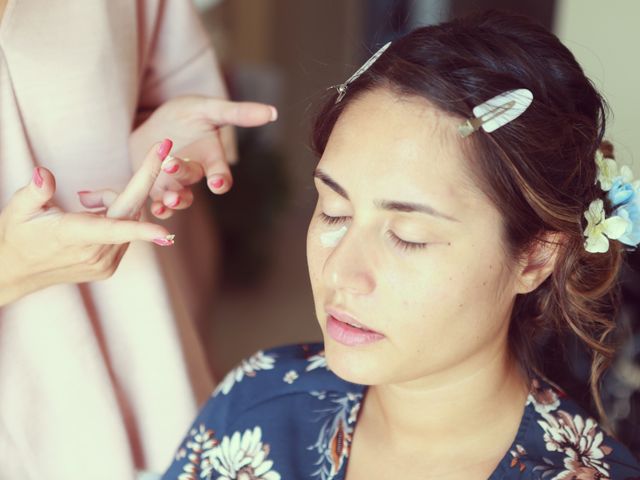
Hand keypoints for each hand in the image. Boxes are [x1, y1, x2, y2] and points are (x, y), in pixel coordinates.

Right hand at [0, 142, 173, 305]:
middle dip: (137, 182)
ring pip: (131, 220)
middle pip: (132, 211)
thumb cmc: (16, 233)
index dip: (142, 231)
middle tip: (152, 151)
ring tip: (84, 202)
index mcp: (74, 236)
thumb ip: (35, 191)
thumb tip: (44, 174)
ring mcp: (104, 263)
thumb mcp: (18, 209)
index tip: (165, 233)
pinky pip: (126, 234)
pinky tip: (90, 220)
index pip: (114, 230)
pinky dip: (117, 219)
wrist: (13, 271)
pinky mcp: (108, 268)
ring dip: (116, 204)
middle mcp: (95, 253)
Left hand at [129, 95, 277, 218]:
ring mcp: (175, 182)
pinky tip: (155, 209)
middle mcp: (195, 172)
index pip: (221, 173)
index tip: (217, 184)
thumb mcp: (210, 109)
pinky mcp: (155, 186)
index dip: (220, 180)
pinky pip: (159, 203)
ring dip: (174, 200)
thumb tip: (273, 112)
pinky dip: (159, 209)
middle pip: (192, 178)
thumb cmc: (187, 114)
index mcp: (211, 158)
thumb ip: (239, 113)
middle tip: (172, 164)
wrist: (155, 122)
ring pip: (177, 196)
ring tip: (169, 199)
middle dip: (183, 174)